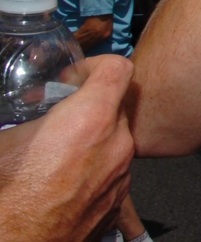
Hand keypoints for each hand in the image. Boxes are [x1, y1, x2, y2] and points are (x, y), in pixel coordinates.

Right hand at [0, 55, 133, 239]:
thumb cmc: (9, 198)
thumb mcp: (7, 141)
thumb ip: (33, 116)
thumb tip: (35, 112)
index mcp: (90, 119)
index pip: (118, 69)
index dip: (93, 66)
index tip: (72, 79)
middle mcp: (116, 144)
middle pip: (116, 105)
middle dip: (89, 106)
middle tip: (58, 116)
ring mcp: (122, 174)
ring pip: (116, 140)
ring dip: (93, 139)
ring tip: (57, 153)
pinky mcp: (118, 201)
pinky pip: (113, 171)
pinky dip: (95, 167)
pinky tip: (64, 179)